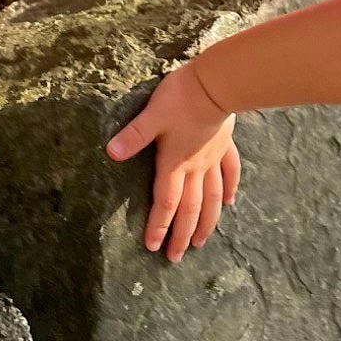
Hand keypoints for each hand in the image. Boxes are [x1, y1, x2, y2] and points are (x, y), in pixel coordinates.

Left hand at [107, 60, 240, 262]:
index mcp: (174, 163)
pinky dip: (229, 189)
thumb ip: (133, 136)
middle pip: (189, 208)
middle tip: (176, 257)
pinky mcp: (224, 146)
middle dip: (181, 234)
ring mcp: (212, 158)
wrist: (217, 84)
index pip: (165, 202)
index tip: (154, 247)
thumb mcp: (152, 115)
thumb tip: (111, 153)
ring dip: (206, 221)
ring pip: (211, 197)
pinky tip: (229, 202)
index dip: (159, 226)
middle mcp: (195, 167)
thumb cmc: (182, 97)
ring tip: (201, 241)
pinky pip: (229, 172)